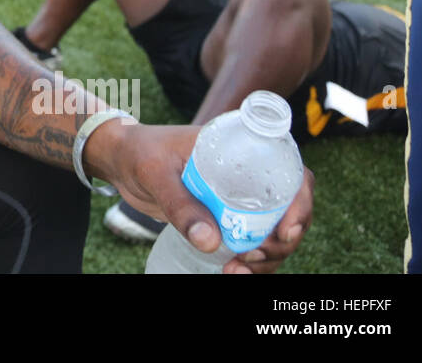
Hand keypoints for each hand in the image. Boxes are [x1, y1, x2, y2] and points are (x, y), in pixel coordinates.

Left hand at [90, 122, 312, 272]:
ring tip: (238, 270)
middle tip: (253, 257)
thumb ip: (179, 203)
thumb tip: (211, 242)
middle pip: (289, 211)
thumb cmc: (138, 152)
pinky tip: (231, 271)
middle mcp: (249, 175)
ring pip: (273, 232)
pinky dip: (250, 262)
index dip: (301, 202)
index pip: (292, 173)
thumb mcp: (155, 172)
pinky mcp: (225, 218)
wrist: (120, 161)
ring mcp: (239, 199)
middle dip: (283, 241)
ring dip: (268, 258)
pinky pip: (251, 242)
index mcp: (242, 150)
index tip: (286, 230)